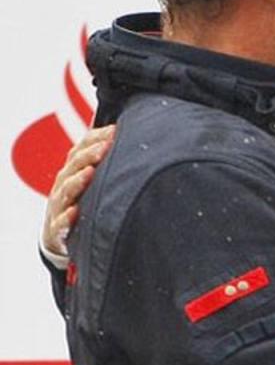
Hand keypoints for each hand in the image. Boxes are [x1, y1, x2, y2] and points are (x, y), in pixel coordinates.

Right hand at [42, 125, 114, 256]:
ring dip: (78, 181)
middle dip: (89, 155)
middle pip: (74, 166)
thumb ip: (106, 159)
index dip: (95, 139)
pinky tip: (74, 212)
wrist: (59, 233)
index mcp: (73, 170)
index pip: (80, 149)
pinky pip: (60, 223)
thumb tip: (127, 136)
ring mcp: (59, 205)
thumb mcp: (93, 178)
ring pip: (66, 190)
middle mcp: (64, 184)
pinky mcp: (57, 228)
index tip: (114, 131)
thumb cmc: (83, 199)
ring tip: (90, 172)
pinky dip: (66, 218)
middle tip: (106, 147)